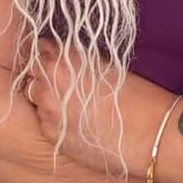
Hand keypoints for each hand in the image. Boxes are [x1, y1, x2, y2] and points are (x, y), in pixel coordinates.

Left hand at [25, 39, 172, 177]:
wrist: (150, 133)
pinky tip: (74, 121)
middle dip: (43, 74)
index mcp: (66, 59)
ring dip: (46, 97)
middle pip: (31, 72)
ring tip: (69, 103)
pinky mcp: (52, 135)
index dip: (50, 52)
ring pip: (34, 98)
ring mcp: (48, 111)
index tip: (56, 56)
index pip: (40, 47)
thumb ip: (79, 61)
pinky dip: (53, 119)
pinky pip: (43, 121)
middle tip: (62, 80)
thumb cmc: (138, 96)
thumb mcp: (107, 65)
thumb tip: (67, 61)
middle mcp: (50, 83)